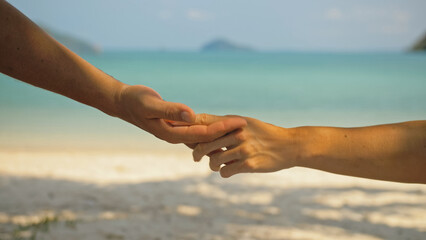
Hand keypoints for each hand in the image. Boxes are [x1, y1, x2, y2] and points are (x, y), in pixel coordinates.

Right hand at [116, 85, 246, 143]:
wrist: (125, 102)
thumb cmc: (136, 101)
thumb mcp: (152, 104)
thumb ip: (171, 110)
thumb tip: (191, 115)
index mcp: (172, 134)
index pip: (204, 134)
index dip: (223, 128)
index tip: (241, 122)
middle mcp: (177, 136)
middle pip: (208, 138)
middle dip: (227, 132)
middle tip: (249, 126)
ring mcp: (177, 132)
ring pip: (204, 135)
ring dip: (221, 131)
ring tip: (240, 127)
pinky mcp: (177, 126)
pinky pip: (197, 129)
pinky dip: (211, 127)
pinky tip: (222, 123)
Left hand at [192, 114, 298, 177]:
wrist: (288, 146)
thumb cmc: (263, 134)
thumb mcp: (245, 123)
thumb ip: (225, 124)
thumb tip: (199, 126)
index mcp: (234, 122)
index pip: (205, 122)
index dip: (188, 126)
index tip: (176, 130)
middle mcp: (237, 133)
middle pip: (205, 144)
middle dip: (197, 153)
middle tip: (196, 157)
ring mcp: (243, 149)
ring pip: (214, 161)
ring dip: (212, 165)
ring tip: (216, 165)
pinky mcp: (249, 164)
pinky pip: (225, 171)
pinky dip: (224, 172)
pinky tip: (229, 170)